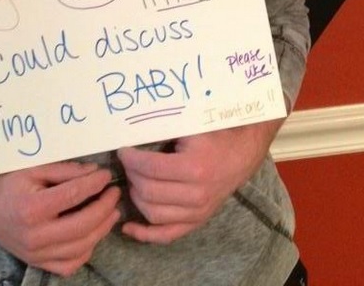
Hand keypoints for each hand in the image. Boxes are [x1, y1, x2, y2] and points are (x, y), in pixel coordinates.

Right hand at [0, 161, 120, 275]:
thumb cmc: (7, 184)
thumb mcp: (33, 169)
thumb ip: (65, 171)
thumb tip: (95, 172)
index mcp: (32, 207)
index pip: (73, 195)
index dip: (95, 184)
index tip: (107, 175)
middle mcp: (35, 235)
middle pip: (82, 225)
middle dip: (104, 207)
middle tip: (115, 193)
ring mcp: (36, 254)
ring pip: (80, 248)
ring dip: (101, 229)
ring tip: (111, 212)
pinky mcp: (37, 263)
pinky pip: (69, 265)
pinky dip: (86, 251)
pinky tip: (93, 233)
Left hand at [117, 120, 280, 244]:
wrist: (240, 155)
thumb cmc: (213, 136)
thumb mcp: (191, 127)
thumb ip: (164, 128)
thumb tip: (132, 129)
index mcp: (194, 167)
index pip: (151, 169)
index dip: (131, 160)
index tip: (123, 151)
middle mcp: (196, 194)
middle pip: (149, 192)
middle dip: (132, 176)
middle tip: (128, 164)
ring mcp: (197, 212)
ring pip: (153, 214)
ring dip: (136, 198)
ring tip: (133, 182)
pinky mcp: (196, 221)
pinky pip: (166, 235)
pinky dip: (145, 234)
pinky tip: (127, 227)